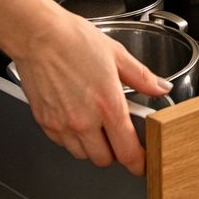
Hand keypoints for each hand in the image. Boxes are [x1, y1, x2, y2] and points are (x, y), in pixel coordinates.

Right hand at [6, 9, 170, 175]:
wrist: (38, 35)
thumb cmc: (73, 40)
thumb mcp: (116, 54)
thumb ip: (142, 77)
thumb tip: (161, 87)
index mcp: (108, 105)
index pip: (127, 151)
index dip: (138, 163)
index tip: (142, 163)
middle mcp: (84, 120)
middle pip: (104, 159)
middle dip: (114, 152)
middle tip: (117, 136)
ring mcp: (62, 124)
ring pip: (81, 154)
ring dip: (91, 147)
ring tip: (94, 125)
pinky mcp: (44, 122)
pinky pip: (62, 143)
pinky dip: (71, 137)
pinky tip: (74, 117)